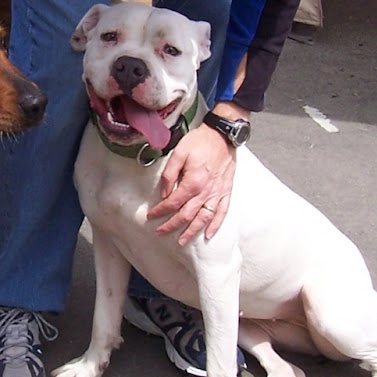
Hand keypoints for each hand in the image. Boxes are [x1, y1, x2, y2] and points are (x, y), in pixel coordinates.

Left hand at [147, 124, 235, 243]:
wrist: (223, 135)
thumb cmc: (200, 142)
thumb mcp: (179, 153)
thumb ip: (169, 175)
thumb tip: (164, 193)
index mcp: (192, 182)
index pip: (173, 203)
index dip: (160, 211)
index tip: (151, 215)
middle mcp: (206, 191)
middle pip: (186, 215)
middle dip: (172, 226)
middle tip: (160, 232)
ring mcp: (217, 193)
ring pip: (203, 218)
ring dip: (192, 231)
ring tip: (182, 240)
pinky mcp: (226, 192)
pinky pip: (221, 213)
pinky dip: (215, 225)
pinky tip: (209, 235)